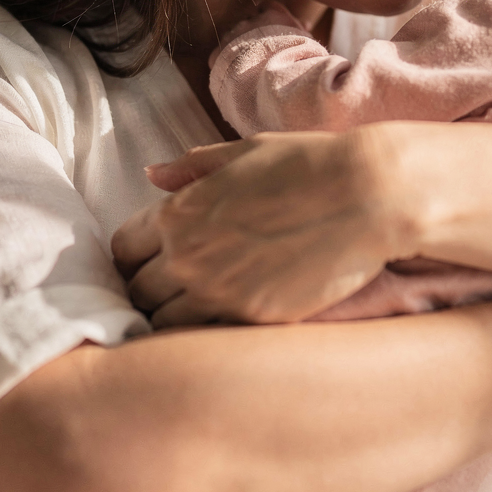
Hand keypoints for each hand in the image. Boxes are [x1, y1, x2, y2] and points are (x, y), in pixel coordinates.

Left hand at [111, 127, 415, 327]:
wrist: (369, 195)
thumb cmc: (311, 164)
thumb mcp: (245, 152)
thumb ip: (193, 166)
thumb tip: (152, 174)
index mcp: (178, 212)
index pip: (123, 249)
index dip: (134, 257)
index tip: (151, 262)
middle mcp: (187, 256)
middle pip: (138, 292)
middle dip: (151, 291)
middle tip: (174, 291)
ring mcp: (218, 293)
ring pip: (165, 324)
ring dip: (176, 319)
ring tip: (200, 312)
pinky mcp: (252, 320)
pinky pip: (207, 339)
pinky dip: (208, 336)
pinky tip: (226, 324)